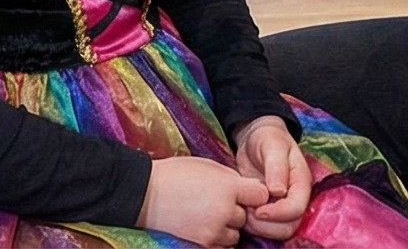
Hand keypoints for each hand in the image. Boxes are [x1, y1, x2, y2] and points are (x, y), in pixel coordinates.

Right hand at [141, 157, 269, 248]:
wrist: (146, 193)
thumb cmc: (175, 174)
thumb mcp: (208, 166)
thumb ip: (232, 179)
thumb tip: (248, 191)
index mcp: (228, 186)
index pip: (261, 195)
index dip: (254, 194)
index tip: (245, 192)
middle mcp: (225, 210)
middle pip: (246, 215)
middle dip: (237, 209)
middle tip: (218, 201)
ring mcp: (214, 229)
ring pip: (236, 232)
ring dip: (227, 226)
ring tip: (208, 213)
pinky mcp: (204, 242)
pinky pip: (223, 244)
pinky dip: (218, 238)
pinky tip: (204, 225)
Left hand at [234, 118, 313, 239]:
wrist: (256, 139)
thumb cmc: (267, 138)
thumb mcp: (272, 145)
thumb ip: (276, 167)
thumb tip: (278, 191)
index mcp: (301, 182)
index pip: (297, 209)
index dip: (278, 214)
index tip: (258, 210)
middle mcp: (295, 197)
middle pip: (289, 226)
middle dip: (267, 224)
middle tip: (248, 211)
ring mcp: (282, 205)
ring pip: (278, 230)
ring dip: (259, 227)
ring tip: (244, 209)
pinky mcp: (269, 209)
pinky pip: (264, 227)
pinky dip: (252, 224)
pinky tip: (241, 208)